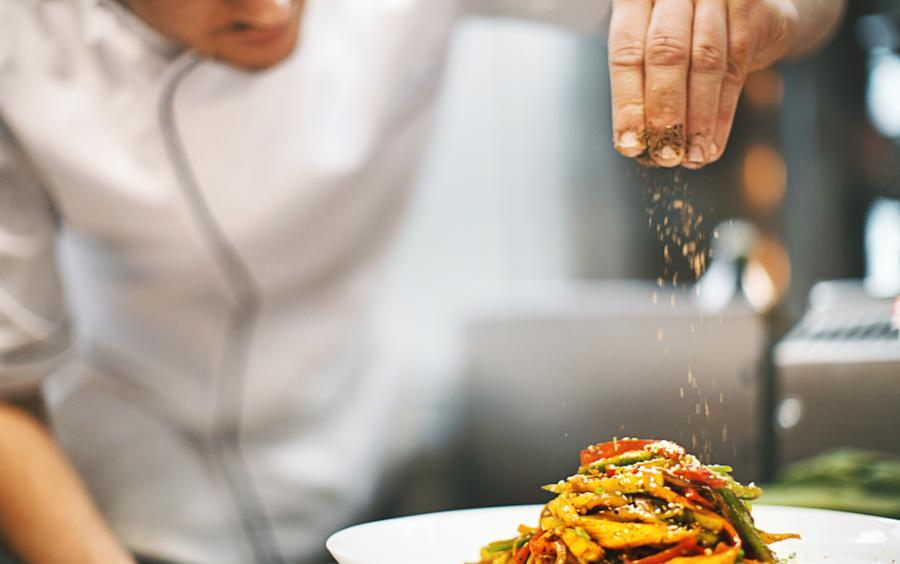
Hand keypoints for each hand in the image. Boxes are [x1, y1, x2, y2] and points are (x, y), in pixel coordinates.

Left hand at [608, 0, 798, 167]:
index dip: (628, 103)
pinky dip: (722, 113)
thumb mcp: (653, 47)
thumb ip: (644, 83)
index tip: (631, 145)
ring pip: (705, 62)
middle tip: (665, 155)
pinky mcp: (748, 3)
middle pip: (666, 54)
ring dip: (698, 118)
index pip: (626, 52)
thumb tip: (635, 143)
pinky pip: (735, 66)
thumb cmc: (685, 31)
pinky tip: (712, 144)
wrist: (747, 5)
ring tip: (692, 156)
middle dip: (665, 111)